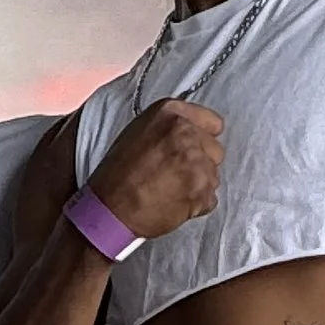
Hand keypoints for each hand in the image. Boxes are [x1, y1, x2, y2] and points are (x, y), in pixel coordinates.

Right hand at [85, 97, 222, 240]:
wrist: (109, 209)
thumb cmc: (117, 175)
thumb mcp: (139, 134)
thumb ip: (170, 129)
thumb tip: (193, 134)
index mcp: (170, 114)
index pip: (212, 122)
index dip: (203, 139)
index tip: (194, 149)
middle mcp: (186, 132)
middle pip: (215, 150)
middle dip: (200, 164)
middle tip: (174, 175)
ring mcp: (196, 161)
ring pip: (213, 176)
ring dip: (197, 186)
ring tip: (170, 191)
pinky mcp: (201, 189)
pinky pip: (209, 199)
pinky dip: (195, 206)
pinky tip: (173, 204)